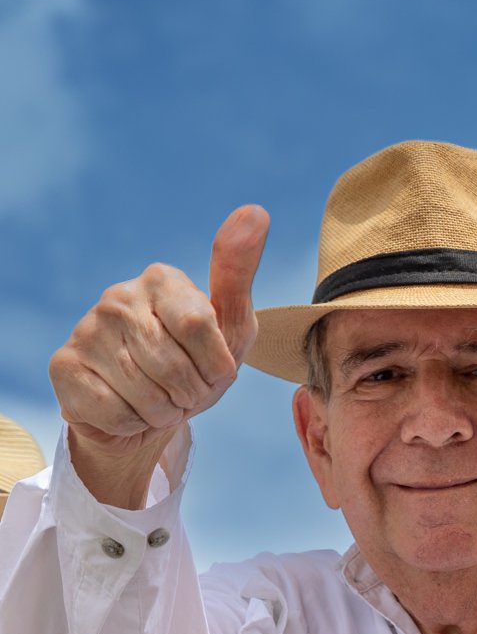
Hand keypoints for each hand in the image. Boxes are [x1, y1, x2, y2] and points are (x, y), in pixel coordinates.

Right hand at [50, 205, 268, 507]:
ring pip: (145, 393)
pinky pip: (114, 411)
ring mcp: (85, 329)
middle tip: (188, 391)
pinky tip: (130, 407)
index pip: (198, 326)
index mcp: (162, 280)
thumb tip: (255, 211)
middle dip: (193, 393)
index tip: (217, 370)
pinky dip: (134, 422)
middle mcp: (118, 296)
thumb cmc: (198, 361)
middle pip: (173, 365)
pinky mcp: (63, 365)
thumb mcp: (232, 324)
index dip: (216, 364)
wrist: (150, 407)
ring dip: (165, 410)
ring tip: (162, 399)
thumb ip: (239, 272)